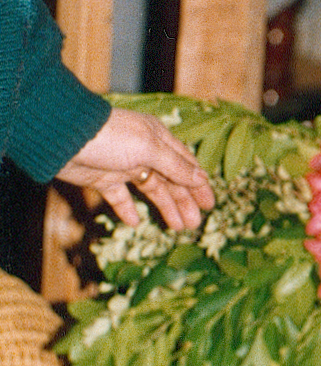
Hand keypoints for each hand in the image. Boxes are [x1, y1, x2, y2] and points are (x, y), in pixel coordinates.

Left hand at [56, 107, 213, 229]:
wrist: (64, 139)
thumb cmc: (112, 138)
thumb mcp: (149, 149)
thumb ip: (176, 166)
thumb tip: (201, 178)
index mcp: (158, 138)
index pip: (185, 163)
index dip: (198, 184)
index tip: (210, 204)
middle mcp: (143, 152)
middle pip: (170, 180)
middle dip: (184, 201)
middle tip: (195, 224)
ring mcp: (123, 166)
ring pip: (150, 190)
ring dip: (164, 208)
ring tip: (177, 228)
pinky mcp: (103, 179)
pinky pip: (120, 197)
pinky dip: (128, 210)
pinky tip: (136, 223)